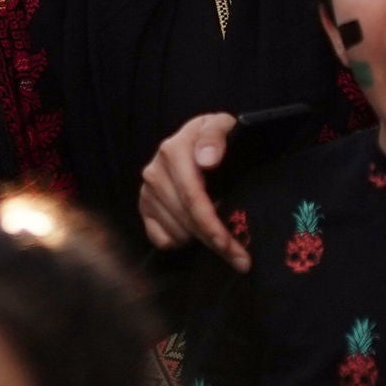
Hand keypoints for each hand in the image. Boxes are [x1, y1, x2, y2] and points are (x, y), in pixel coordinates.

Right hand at [139, 112, 249, 268]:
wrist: (196, 140)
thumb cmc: (214, 137)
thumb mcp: (221, 125)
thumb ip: (215, 135)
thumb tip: (207, 160)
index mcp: (173, 151)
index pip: (193, 198)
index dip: (212, 226)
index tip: (232, 246)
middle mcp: (154, 172)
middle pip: (186, 220)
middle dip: (215, 243)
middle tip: (241, 260)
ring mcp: (147, 191)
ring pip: (176, 232)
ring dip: (201, 242)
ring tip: (224, 238)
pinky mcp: (144, 207)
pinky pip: (160, 238)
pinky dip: (180, 241)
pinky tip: (197, 231)